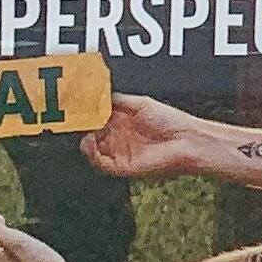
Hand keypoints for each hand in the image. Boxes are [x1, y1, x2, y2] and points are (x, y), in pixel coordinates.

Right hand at [82, 93, 211, 184]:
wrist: (186, 140)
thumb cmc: (170, 121)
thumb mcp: (140, 104)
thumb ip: (117, 100)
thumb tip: (98, 95)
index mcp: (122, 122)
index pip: (97, 119)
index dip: (87, 114)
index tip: (76, 107)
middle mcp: (118, 138)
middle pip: (92, 134)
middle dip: (82, 127)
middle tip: (75, 119)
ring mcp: (119, 152)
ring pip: (92, 150)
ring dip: (85, 141)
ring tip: (84, 130)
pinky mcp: (122, 167)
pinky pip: (100, 163)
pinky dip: (92, 154)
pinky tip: (90, 142)